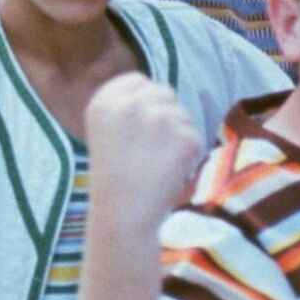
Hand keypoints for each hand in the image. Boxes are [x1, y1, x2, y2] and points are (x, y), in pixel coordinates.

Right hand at [83, 73, 203, 233]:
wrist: (122, 217)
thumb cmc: (113, 177)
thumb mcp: (104, 130)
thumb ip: (126, 104)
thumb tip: (158, 90)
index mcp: (104, 100)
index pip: (138, 81)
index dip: (142, 105)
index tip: (134, 131)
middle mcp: (132, 104)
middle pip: (164, 93)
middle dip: (162, 117)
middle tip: (146, 152)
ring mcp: (161, 120)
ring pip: (182, 114)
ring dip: (175, 136)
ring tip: (154, 164)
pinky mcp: (186, 138)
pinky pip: (195, 136)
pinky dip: (188, 155)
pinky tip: (168, 173)